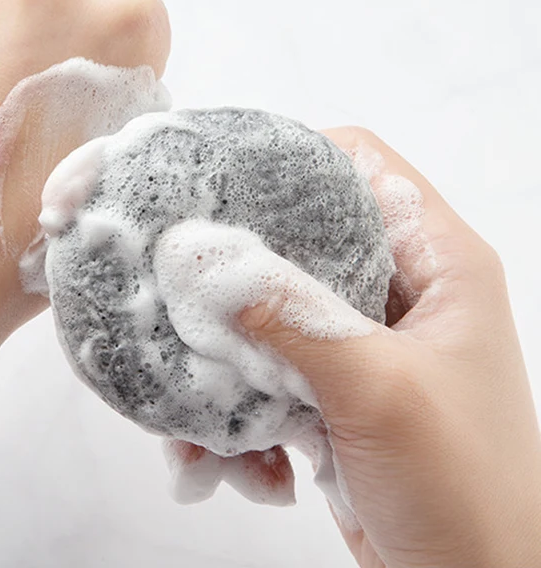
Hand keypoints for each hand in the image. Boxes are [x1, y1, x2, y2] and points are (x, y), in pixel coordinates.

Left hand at [0, 0, 169, 341]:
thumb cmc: (32, 231)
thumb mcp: (118, 164)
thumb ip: (117, 102)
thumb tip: (90, 85)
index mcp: (120, 19)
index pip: (133, 17)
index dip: (108, 67)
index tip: (80, 110)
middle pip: (56, 2)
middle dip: (44, 47)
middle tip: (16, 121)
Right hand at [240, 127, 540, 567]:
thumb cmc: (469, 494)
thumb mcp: (378, 391)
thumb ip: (290, 317)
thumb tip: (203, 256)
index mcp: (437, 262)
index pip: (358, 165)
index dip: (290, 157)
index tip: (217, 178)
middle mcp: (399, 292)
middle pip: (300, 239)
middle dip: (238, 273)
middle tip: (184, 286)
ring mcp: (362, 344)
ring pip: (270, 313)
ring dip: (230, 362)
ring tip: (209, 412)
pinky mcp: (333, 391)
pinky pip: (265, 374)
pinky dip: (239, 415)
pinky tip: (239, 464)